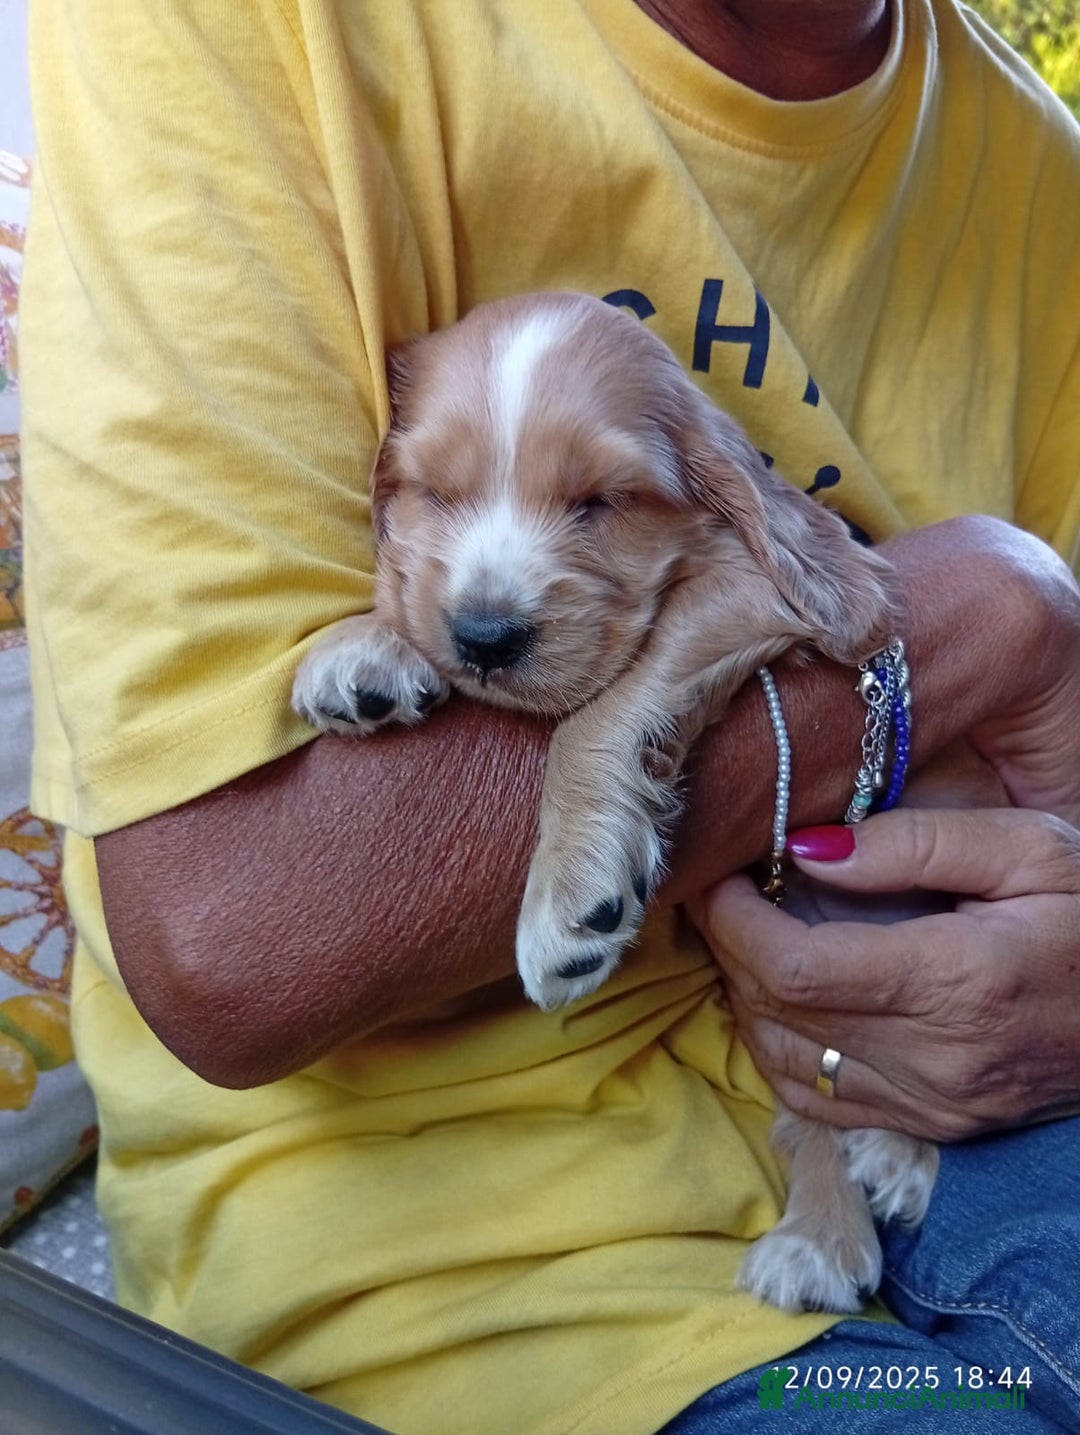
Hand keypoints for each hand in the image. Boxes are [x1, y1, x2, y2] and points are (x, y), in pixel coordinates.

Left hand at [689, 807, 1079, 1140]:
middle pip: (774, 1013)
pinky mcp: (934, 1127)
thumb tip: (807, 851)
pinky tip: (786, 1000)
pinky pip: (817, 1102)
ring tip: (749, 937)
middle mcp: (934, 1059)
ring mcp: (932, 1105)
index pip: (790, 967)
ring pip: (783, 1064)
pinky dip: (779, 1050)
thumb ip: (915, 843)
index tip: (719, 874)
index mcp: (954, 982)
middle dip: (728, 949)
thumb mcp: (1030, 848)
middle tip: (726, 892)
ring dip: (745, 999)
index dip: (732, 920)